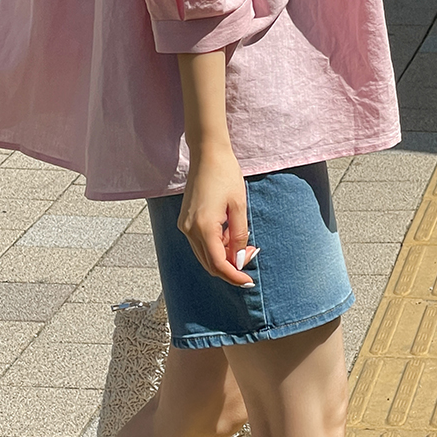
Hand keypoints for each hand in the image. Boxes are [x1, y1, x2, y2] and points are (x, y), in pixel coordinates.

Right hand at [177, 144, 256, 285]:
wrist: (207, 154)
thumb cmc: (226, 175)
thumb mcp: (239, 207)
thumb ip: (239, 236)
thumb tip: (239, 260)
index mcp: (203, 227)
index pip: (218, 264)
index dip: (234, 276)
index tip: (249, 281)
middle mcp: (189, 230)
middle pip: (210, 264)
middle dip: (231, 267)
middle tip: (252, 254)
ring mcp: (185, 225)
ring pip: (205, 255)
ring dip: (224, 256)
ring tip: (244, 243)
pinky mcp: (185, 221)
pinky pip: (200, 243)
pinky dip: (216, 246)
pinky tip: (230, 235)